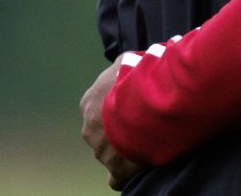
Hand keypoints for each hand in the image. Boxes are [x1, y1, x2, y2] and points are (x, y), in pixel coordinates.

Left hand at [80, 55, 145, 190]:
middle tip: (146, 122)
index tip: (136, 104)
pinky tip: (141, 166)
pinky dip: (127, 174)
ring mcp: (101, 151)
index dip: (118, 107)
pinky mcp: (116, 169)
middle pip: (104, 132)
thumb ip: (121, 67)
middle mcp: (89, 128)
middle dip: (121, 130)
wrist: (147, 103)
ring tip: (151, 139)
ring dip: (128, 148)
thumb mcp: (127, 61)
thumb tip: (126, 64)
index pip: (98, 108)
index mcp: (90, 102)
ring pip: (111, 153)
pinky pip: (117, 178)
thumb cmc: (138, 78)